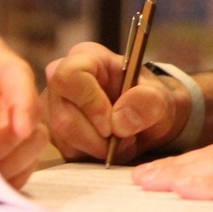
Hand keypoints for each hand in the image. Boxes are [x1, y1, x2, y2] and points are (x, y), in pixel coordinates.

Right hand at [41, 41, 186, 163]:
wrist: (147, 119)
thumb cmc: (149, 99)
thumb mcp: (159, 97)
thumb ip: (147, 102)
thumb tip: (119, 120)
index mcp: (86, 57)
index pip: (70, 76)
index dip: (90, 103)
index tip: (111, 125)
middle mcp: (62, 79)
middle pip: (63, 115)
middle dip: (96, 136)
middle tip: (125, 139)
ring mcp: (53, 106)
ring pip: (62, 137)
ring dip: (96, 147)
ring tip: (122, 141)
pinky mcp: (54, 131)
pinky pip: (65, 151)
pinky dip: (91, 154)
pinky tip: (110, 147)